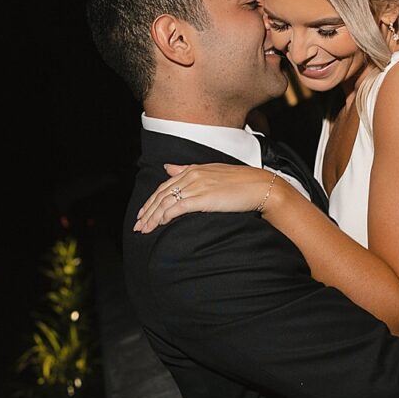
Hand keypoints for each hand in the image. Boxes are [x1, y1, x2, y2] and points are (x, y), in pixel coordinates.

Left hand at [133, 162, 281, 231]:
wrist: (260, 186)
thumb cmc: (240, 182)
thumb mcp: (211, 172)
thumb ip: (187, 170)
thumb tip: (168, 168)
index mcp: (193, 169)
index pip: (164, 186)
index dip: (151, 201)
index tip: (143, 213)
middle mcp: (191, 176)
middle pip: (161, 195)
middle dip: (147, 211)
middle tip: (138, 225)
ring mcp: (196, 186)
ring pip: (166, 203)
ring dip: (152, 218)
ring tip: (144, 230)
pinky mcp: (202, 198)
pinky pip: (177, 208)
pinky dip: (165, 216)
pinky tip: (159, 225)